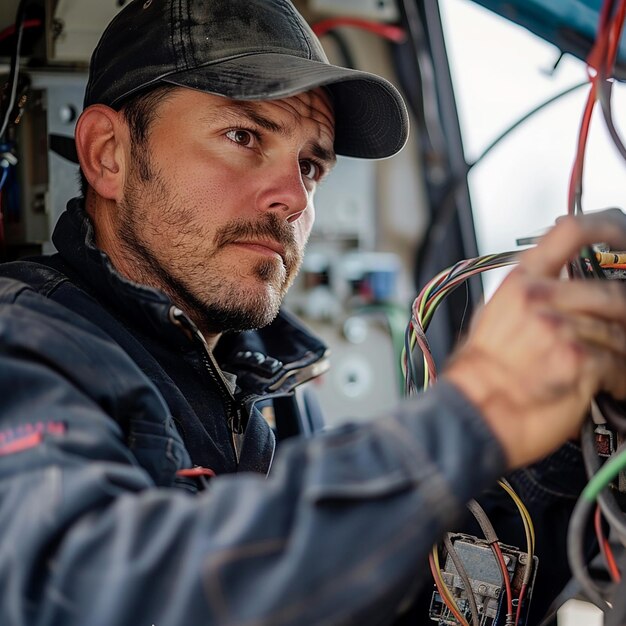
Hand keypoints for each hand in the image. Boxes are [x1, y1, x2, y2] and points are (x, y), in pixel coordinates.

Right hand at [444, 209, 625, 468]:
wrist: (475, 412)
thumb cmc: (481, 373)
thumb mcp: (496, 318)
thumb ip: (532, 297)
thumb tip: (565, 288)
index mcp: (520, 283)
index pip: (570, 232)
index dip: (606, 228)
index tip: (622, 235)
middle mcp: (540, 299)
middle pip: (612, 291)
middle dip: (624, 315)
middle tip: (620, 325)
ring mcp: (560, 328)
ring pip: (620, 330)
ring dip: (623, 351)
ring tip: (613, 363)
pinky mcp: (578, 360)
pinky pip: (619, 363)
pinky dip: (622, 378)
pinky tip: (613, 384)